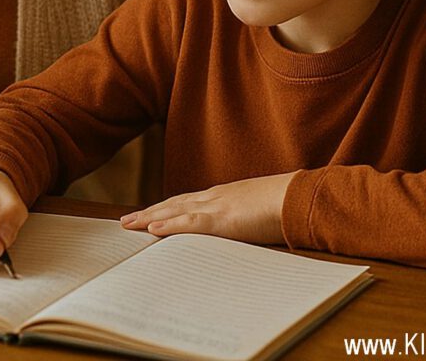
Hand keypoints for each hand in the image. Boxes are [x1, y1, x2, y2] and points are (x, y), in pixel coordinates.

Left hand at [119, 172, 295, 244]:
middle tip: (126, 221)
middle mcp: (215, 197)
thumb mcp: (261, 211)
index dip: (166, 208)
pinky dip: (168, 225)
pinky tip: (151, 229)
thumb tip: (244, 229)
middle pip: (174, 204)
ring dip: (149, 217)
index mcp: (224, 195)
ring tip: (128, 224)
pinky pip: (188, 223)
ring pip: (174, 211)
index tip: (149, 213)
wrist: (298, 197)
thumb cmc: (286, 205)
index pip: (188, 202)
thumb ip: (248, 218)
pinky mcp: (222, 220)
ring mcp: (216, 206)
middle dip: (149, 212)